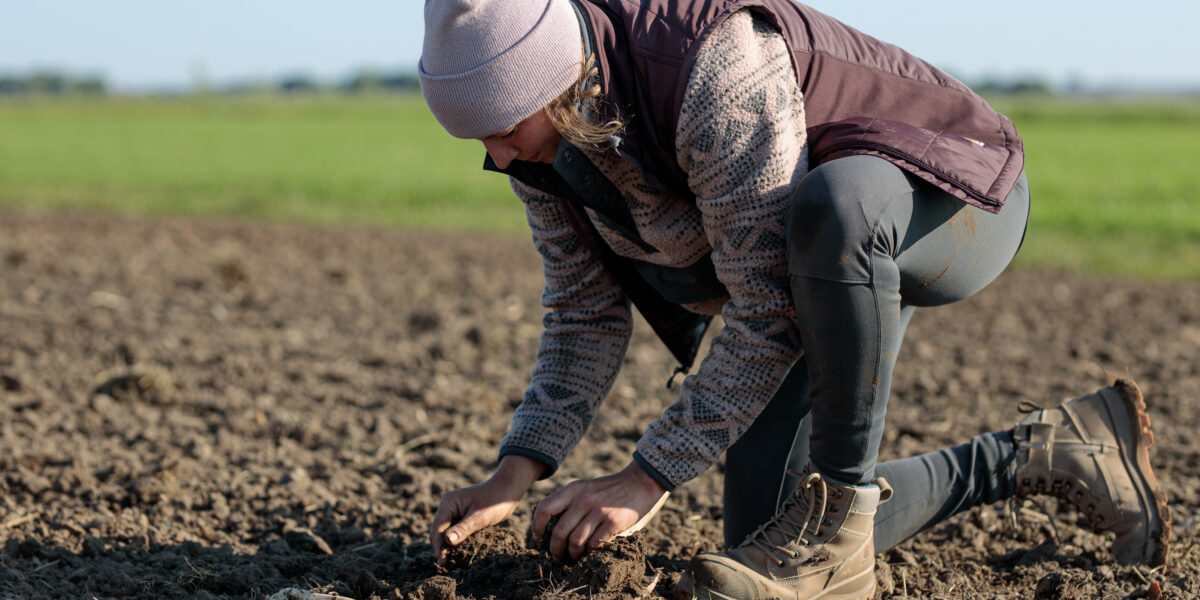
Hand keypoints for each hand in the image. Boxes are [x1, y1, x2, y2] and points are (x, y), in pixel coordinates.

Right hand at [430, 454, 543, 564]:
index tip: (442, 561)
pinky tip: (457, 552)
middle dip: (440, 547)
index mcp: (448, 503)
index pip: (437, 528)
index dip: (438, 545)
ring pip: (444, 531)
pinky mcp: (461, 515)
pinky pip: (453, 530)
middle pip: (438, 530)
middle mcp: (448, 506)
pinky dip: (454, 541)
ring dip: (446, 545)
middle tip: (445, 564)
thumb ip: (463, 529)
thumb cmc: (495, 501)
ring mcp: (454, 510)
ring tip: (449, 562)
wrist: (508, 490)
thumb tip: (447, 542)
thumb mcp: (480, 517)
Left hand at [531, 460, 667, 560]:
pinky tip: (592, 551)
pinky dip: (591, 552)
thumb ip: (570, 501)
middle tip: (559, 556)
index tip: (538, 538)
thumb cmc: (610, 489)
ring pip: (575, 542)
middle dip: (556, 549)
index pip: (544, 509)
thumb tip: (552, 527)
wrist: (640, 482)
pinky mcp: (612, 522)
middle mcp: (583, 499)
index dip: (537, 527)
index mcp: (573, 490)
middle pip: (559, 532)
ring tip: (577, 556)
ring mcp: (598, 511)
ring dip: (574, 554)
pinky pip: (594, 544)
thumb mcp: (586, 487)